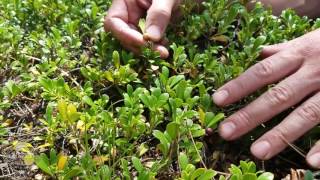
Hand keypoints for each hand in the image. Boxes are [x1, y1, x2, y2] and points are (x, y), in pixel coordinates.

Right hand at [104, 0, 180, 57]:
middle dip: (140, 46)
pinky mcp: (147, 27)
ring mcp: (136, 20)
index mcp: (125, 0)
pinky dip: (154, 45)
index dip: (125, 35)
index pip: (113, 21)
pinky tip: (164, 44)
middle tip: (160, 52)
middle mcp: (127, 12)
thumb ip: (159, 14)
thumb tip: (152, 38)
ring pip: (134, 41)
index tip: (143, 43)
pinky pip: (145, 40)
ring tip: (164, 49)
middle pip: (124, 35)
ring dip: (148, 48)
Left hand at [213, 29, 319, 167]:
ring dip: (281, 135)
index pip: (263, 72)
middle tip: (226, 132)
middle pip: (279, 96)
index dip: (239, 86)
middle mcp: (314, 72)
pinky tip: (309, 162)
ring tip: (257, 152)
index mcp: (299, 55)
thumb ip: (283, 50)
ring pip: (306, 114)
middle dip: (251, 115)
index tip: (217, 100)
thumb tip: (260, 54)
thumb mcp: (307, 41)